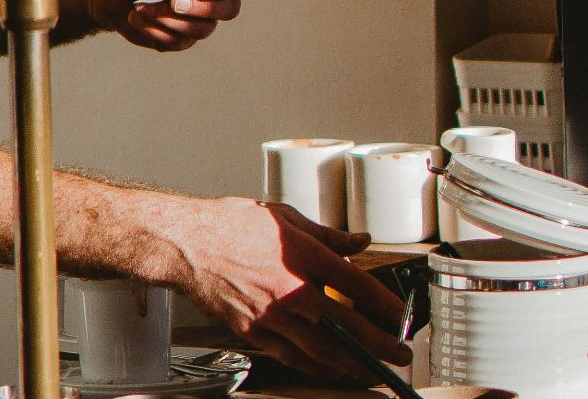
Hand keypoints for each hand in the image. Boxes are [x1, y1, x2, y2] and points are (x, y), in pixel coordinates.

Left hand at [87, 0, 252, 50]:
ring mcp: (195, 19)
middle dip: (203, 8)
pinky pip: (176, 42)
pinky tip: (136, 16)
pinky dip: (155, 30)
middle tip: (174, 1)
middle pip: (230, 10)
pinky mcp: (176, 37)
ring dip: (172, 20)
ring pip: (202, 29)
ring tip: (142, 5)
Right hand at [164, 198, 409, 380]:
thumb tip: (359, 241)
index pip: (357, 285)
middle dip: (379, 344)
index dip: (385, 304)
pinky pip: (291, 356)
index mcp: (303, 256)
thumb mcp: (286, 217)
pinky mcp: (252, 331)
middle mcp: (291, 290)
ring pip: (321, 350)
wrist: (185, 244)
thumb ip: (328, 234)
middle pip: (346, 326)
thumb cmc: (230, 225)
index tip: (402, 316)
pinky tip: (331, 370)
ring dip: (352, 364)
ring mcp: (271, 315)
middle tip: (400, 353)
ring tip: (373, 370)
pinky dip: (316, 367)